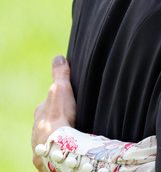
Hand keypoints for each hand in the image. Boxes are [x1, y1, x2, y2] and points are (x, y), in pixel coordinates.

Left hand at [32, 55, 75, 171]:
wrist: (58, 144)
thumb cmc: (60, 116)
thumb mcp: (61, 89)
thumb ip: (60, 75)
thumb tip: (58, 57)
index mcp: (40, 112)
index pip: (45, 106)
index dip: (55, 104)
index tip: (64, 104)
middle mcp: (35, 129)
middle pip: (45, 123)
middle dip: (53, 123)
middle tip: (68, 122)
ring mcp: (39, 145)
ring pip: (46, 139)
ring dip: (54, 138)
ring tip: (67, 139)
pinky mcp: (44, 159)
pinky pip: (49, 155)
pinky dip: (55, 153)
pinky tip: (63, 152)